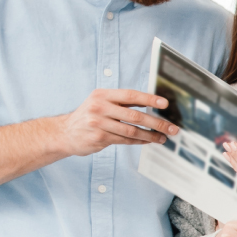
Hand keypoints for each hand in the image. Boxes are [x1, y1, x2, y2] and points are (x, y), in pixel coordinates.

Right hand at [55, 89, 177, 156]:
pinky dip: (139, 141)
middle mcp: (99, 107)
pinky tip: (148, 141)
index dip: (149, 98)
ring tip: (163, 137)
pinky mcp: (99, 138)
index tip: (165, 104)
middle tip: (172, 128)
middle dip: (157, 123)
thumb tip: (151, 102)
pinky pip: (125, 140)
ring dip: (150, 135)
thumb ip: (121, 102)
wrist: (64, 133)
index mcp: (102, 95)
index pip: (130, 95)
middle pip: (135, 115)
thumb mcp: (100, 102)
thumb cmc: (88, 116)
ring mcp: (98, 124)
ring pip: (132, 130)